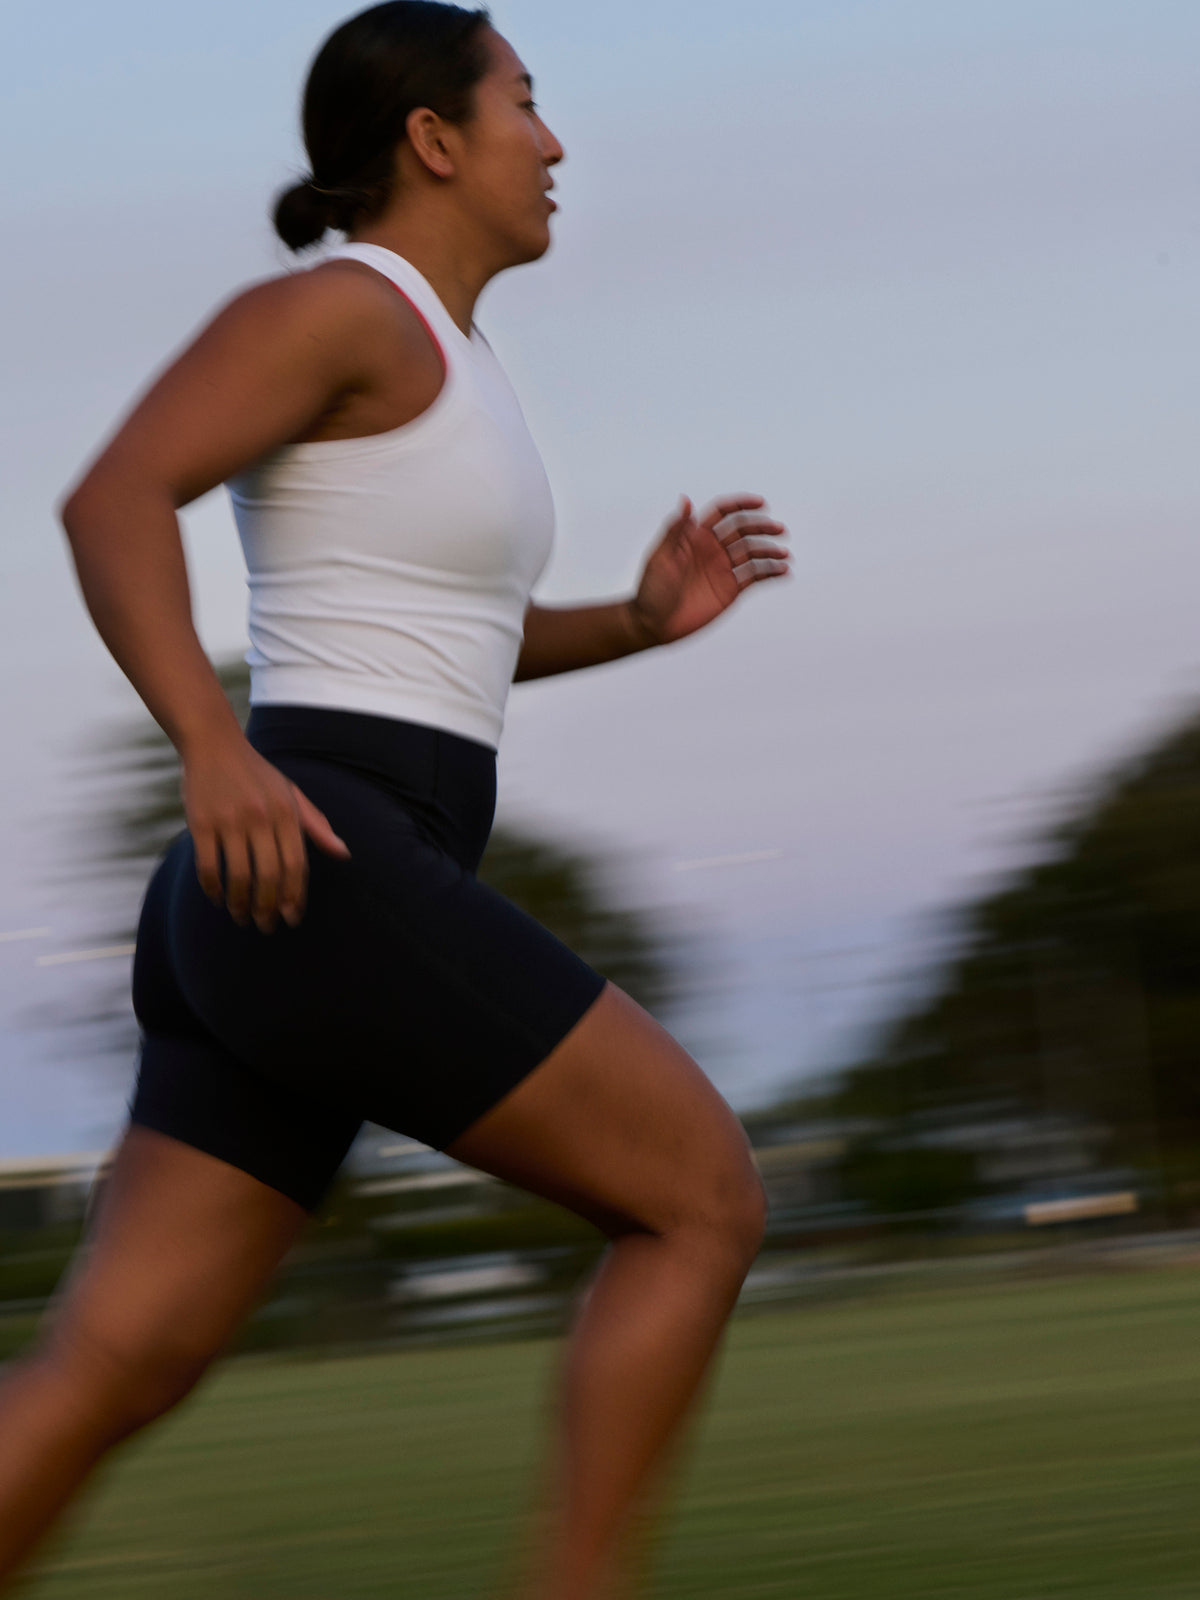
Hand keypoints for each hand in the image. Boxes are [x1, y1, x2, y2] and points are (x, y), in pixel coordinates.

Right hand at [179, 736, 351, 932]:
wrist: (213, 744)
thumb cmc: (257, 774)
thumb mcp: (292, 794)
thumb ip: (317, 826)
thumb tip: (343, 854)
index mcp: (287, 812)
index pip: (296, 865)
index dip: (295, 895)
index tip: (292, 917)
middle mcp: (261, 817)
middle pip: (269, 876)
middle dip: (268, 908)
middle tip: (266, 926)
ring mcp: (230, 820)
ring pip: (238, 876)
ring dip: (240, 904)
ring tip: (242, 917)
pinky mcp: (201, 823)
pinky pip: (208, 866)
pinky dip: (213, 889)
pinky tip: (218, 898)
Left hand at [629, 493, 790, 646]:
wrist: (653, 624)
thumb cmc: (651, 589)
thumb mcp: (661, 557)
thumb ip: (676, 529)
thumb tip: (686, 499)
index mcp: (695, 536)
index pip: (723, 513)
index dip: (742, 505)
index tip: (761, 504)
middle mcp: (712, 549)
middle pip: (743, 530)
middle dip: (762, 528)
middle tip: (780, 530)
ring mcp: (723, 569)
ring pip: (753, 553)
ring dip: (770, 551)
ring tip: (785, 555)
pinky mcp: (731, 590)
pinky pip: (755, 577)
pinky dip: (771, 573)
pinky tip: (784, 571)